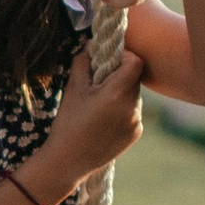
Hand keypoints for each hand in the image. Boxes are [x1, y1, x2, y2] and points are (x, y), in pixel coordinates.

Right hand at [41, 39, 145, 191]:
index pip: (136, 62)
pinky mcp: (136, 133)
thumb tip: (91, 44)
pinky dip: (123, 110)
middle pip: (135, 78)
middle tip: (100, 82)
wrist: (69, 161)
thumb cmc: (68, 122)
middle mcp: (132, 107)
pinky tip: (104, 121)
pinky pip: (134, 112)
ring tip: (99, 105)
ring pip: (135, 95)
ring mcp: (136, 122)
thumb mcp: (73, 88)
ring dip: (122, 93)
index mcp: (117, 93)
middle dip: (120, 75)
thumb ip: (83, 61)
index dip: (125, 56)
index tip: (110, 61)